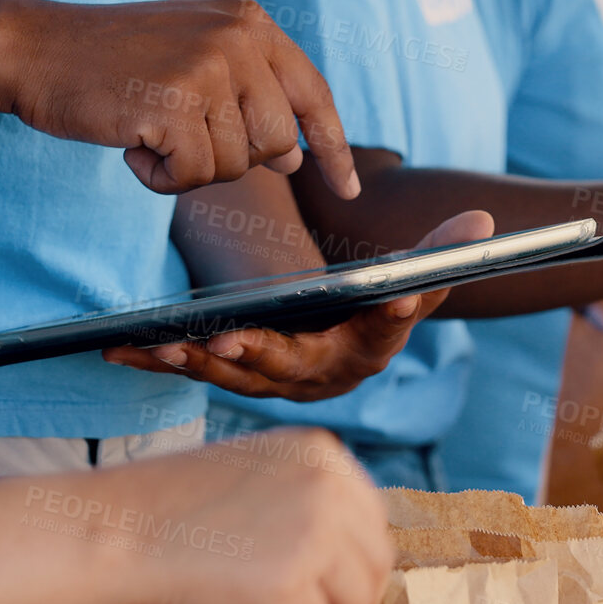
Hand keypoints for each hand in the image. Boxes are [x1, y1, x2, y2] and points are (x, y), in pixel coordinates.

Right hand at [5, 0, 360, 198]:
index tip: (347, 188)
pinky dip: (159, 178)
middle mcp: (239, 37)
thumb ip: (247, 98)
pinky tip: (131, 145)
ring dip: (189, 168)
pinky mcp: (174, 103)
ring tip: (150, 132)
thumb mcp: (192, 62)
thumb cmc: (111, 61)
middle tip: (178, 137)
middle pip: (274, 142)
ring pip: (235, 165)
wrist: (35, 48)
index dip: (332, 146)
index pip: (312, 93)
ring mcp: (208, 67)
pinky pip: (191, 176)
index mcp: (250, 22)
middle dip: (230, 159)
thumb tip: (295, 156)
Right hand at [94, 428, 391, 603]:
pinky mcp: (293, 582)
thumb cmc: (175, 506)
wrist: (120, 528)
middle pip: (375, 561)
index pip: (371, 517)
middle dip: (350, 598)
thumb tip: (357, 560)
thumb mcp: (255, 473)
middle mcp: (328, 484)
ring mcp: (316, 532)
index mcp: (320, 450)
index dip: (354, 559)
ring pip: (356, 600)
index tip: (330, 583)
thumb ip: (308, 499)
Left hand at [103, 210, 494, 399]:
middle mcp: (316, 378)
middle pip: (287, 366)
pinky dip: (156, 358)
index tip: (378, 306)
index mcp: (366, 354)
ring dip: (197, 361)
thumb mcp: (408, 282)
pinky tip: (118, 344)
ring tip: (166, 343)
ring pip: (231, 376)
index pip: (377, 337)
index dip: (380, 322)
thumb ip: (439, 254)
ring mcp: (270, 382)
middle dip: (255, 353)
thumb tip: (484, 221)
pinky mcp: (230, 375)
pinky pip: (192, 369)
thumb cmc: (372, 308)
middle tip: (227, 338)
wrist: (335, 347)